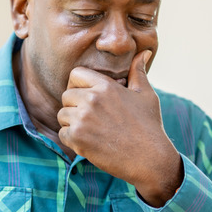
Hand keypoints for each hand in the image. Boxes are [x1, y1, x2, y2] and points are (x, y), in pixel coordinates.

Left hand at [58, 50, 182, 206]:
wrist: (150, 159)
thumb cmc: (149, 126)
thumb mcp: (146, 95)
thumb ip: (138, 72)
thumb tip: (144, 52)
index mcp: (105, 86)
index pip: (75, 74)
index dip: (77, 85)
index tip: (86, 96)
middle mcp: (91, 99)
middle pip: (66, 95)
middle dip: (74, 106)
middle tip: (91, 118)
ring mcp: (83, 119)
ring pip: (62, 115)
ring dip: (72, 123)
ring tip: (91, 131)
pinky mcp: (78, 139)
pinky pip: (62, 134)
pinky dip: (72, 140)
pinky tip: (89, 143)